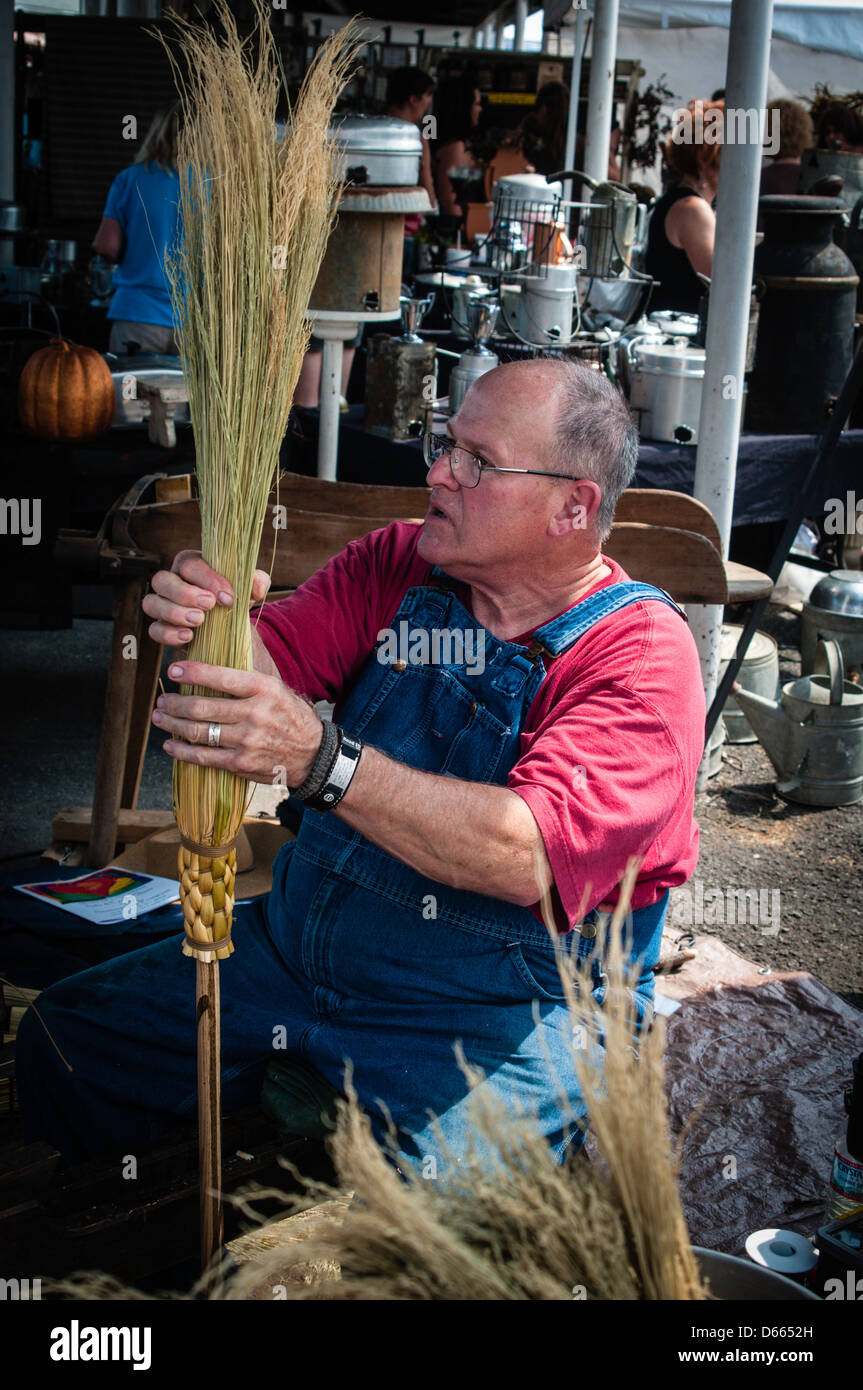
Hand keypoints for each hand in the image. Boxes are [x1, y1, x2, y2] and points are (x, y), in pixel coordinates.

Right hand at [143, 550, 270, 649]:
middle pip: (161, 579)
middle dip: (184, 593)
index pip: (190, 564)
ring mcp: (163, 605)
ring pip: (151, 603)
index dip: (208, 580)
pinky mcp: (162, 628)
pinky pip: (154, 630)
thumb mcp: (250, 588)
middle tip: (208, 605)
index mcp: (191, 565)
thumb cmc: (235, 598)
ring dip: (174, 613)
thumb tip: (255, 587)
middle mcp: (172, 582)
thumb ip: (256, 581)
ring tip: (199, 621)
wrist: (229, 624)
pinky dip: (169, 634)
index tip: (228, 598)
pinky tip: (188, 637)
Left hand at [152, 659, 321, 787]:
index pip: (221, 677)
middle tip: (163, 700)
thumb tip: (208, 670)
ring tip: (160, 718)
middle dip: (174, 703)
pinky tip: (171, 744)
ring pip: (197, 731)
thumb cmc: (290, 717)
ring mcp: (246, 741)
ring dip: (173, 724)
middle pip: (201, 707)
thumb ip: (246, 681)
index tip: (174, 670)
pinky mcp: (240, 763)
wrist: (312, 755)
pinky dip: (182, 751)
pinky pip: (203, 757)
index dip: (192, 673)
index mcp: (264, 689)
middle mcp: (254, 713)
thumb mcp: (277, 689)